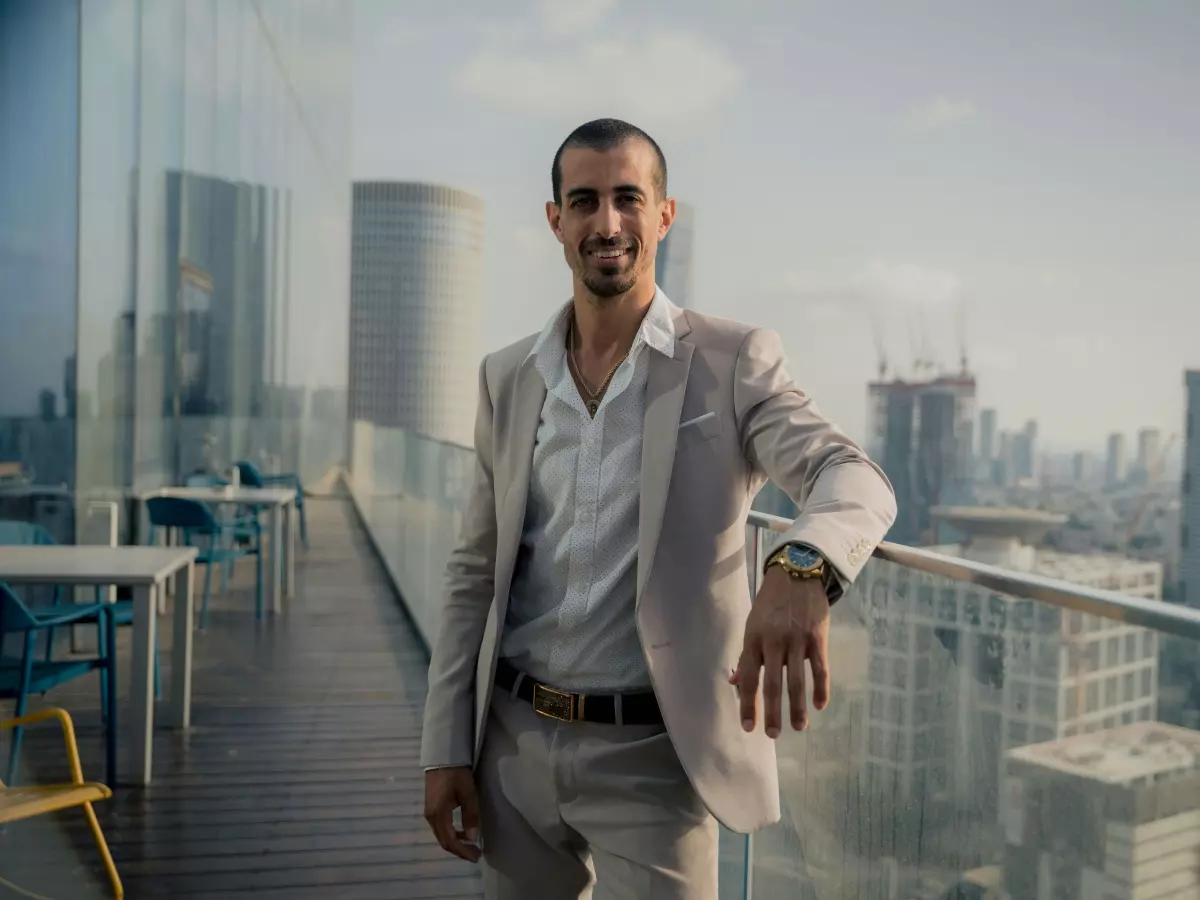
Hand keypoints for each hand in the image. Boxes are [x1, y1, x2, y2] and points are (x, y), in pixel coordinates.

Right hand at [424, 766, 481, 861]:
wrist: (443, 755)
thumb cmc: (456, 773)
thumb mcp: (468, 793)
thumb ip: (470, 815)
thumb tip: (472, 837)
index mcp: (438, 815)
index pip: (450, 841)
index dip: (463, 851)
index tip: (476, 856)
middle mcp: (431, 817)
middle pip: (443, 841)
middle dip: (459, 850)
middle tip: (475, 854)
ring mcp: (430, 812)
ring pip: (441, 834)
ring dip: (455, 842)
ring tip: (471, 844)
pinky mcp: (432, 807)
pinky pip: (441, 827)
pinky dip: (451, 833)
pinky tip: (462, 830)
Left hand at [731, 565, 830, 736]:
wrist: (797, 573)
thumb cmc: (771, 603)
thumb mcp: (752, 624)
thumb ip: (747, 655)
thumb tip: (735, 682)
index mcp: (753, 639)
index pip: (748, 678)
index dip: (748, 704)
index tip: (748, 727)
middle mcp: (773, 641)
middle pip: (772, 684)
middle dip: (771, 712)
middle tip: (773, 735)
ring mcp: (797, 640)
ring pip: (797, 681)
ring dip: (797, 707)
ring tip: (798, 727)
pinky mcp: (818, 637)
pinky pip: (820, 669)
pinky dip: (820, 689)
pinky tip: (820, 706)